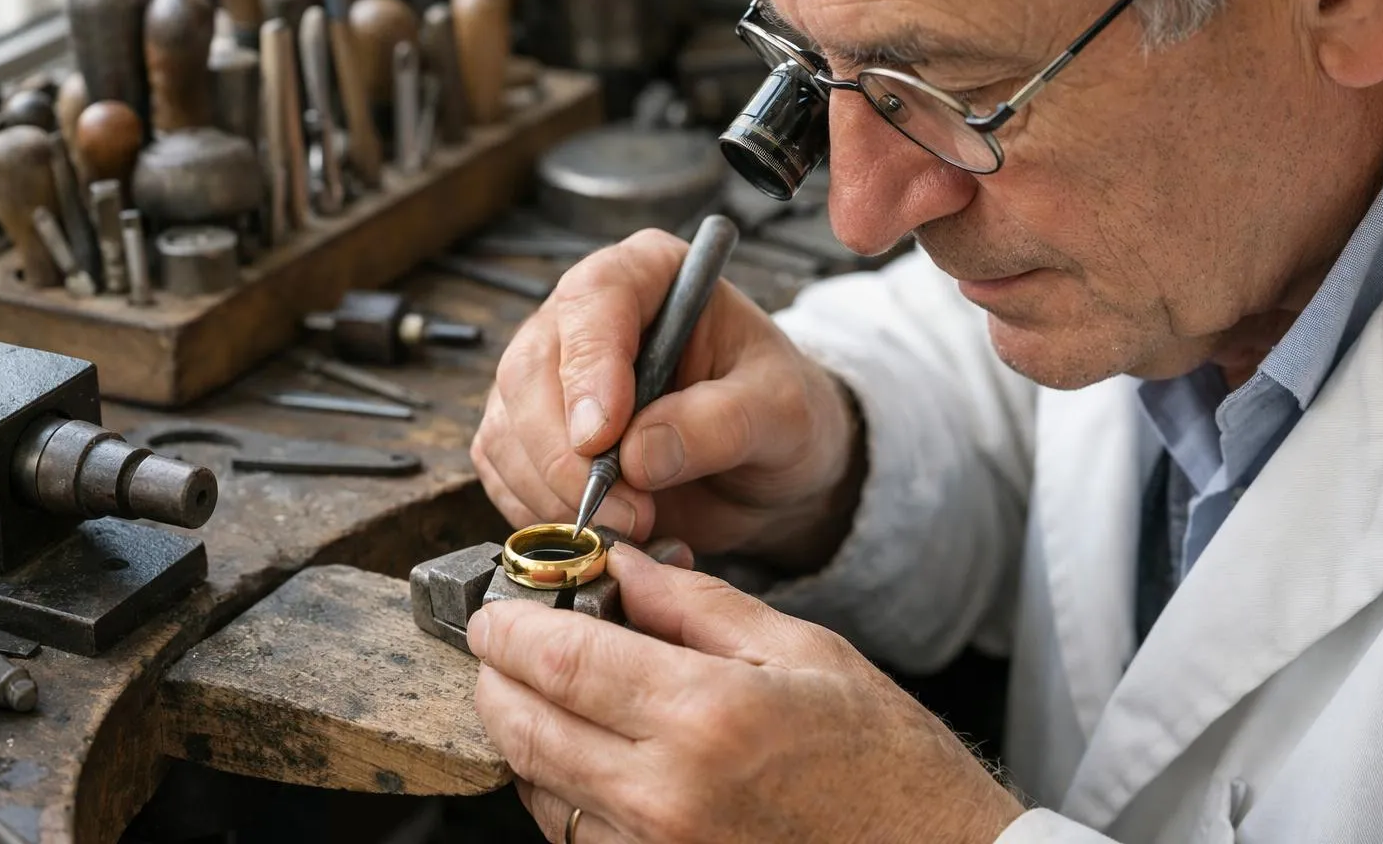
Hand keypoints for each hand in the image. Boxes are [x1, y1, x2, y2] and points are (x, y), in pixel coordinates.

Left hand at [468, 545, 1023, 843]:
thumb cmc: (884, 761)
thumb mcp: (805, 653)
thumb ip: (700, 605)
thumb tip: (625, 566)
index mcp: (707, 716)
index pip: (564, 661)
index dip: (512, 627)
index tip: (498, 606)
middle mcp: (665, 796)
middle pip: (527, 726)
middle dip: (498, 675)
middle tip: (505, 639)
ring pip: (535, 785)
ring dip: (523, 729)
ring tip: (548, 687)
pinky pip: (570, 836)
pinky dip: (556, 787)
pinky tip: (582, 751)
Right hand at [471, 229, 862, 568]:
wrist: (767, 467)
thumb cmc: (778, 414)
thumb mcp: (780, 412)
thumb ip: (719, 423)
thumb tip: (638, 454)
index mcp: (651, 274)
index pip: (596, 299)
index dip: (589, 368)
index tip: (603, 437)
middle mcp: (586, 316)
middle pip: (531, 370)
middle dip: (567, 455)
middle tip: (628, 512)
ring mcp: (549, 374)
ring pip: (508, 428)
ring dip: (555, 494)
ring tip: (632, 527)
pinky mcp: (530, 434)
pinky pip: (503, 472)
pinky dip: (542, 512)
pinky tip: (602, 532)